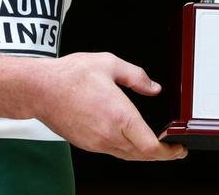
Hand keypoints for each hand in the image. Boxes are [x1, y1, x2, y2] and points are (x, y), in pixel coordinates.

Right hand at [35, 52, 184, 160]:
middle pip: (142, 155)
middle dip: (162, 154)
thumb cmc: (69, 76)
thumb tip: (153, 87)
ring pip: (127, 155)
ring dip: (144, 153)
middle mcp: (108, 134)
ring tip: (157, 146)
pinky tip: (131, 141)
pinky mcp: (86, 144)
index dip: (169, 151)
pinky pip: (113, 152)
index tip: (179, 148)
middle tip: (174, 149)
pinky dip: (127, 150)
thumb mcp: (110, 64)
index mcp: (119, 116)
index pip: (150, 146)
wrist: (39, 90)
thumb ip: (136, 76)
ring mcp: (96, 142)